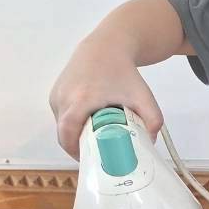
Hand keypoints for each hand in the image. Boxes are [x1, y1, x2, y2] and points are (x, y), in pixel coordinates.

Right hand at [50, 38, 162, 157]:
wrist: (106, 47)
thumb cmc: (123, 72)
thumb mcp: (143, 95)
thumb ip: (153, 118)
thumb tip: (150, 142)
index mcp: (80, 100)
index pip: (69, 135)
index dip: (77, 152)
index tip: (91, 161)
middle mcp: (63, 97)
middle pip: (65, 133)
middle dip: (79, 146)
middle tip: (96, 154)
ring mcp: (56, 95)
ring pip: (62, 125)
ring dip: (75, 134)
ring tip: (95, 140)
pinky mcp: (55, 93)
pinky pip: (61, 115)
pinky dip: (72, 124)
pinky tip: (88, 126)